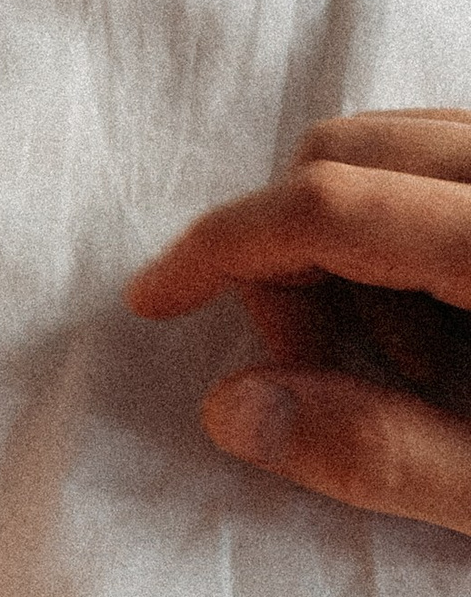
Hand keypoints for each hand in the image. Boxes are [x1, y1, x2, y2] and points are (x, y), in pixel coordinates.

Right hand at [127, 113, 470, 534]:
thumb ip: (384, 453)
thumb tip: (234, 409)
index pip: (327, 204)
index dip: (221, 249)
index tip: (156, 299)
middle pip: (344, 153)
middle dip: (289, 258)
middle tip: (318, 374)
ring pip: (393, 142)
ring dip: (356, 242)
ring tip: (415, 360)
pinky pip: (443, 152)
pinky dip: (410, 219)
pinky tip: (452, 312)